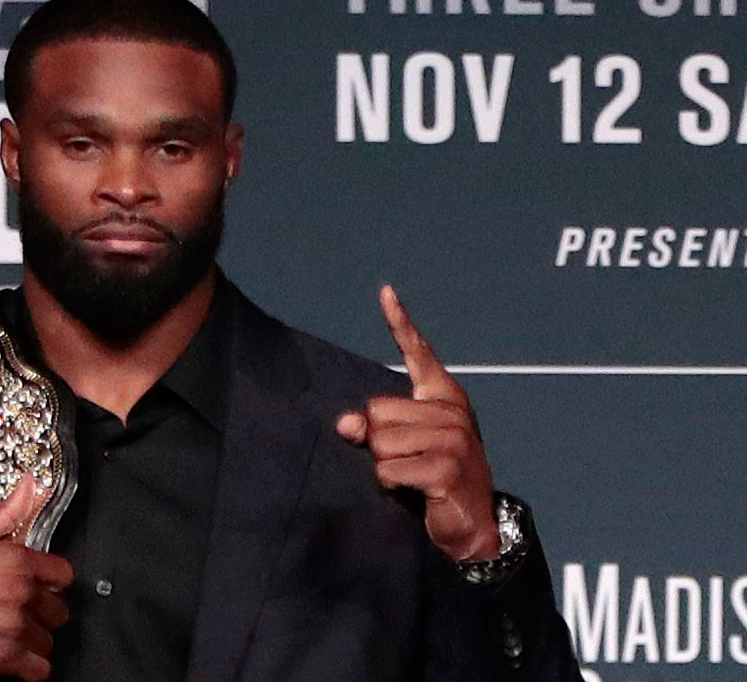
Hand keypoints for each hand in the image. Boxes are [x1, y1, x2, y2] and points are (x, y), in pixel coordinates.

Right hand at [0, 477, 73, 680]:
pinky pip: (37, 668)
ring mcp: (12, 627)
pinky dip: (32, 665)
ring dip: (36, 637)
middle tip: (25, 606)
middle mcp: (19, 594)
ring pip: (47, 639)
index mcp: (16, 561)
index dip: (52, 577)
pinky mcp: (1, 657)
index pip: (63, 574)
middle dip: (44, 609)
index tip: (45, 581)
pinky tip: (20, 655)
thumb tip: (28, 488)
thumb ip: (7, 510)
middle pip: (58, 608)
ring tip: (17, 630)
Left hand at [335, 286, 499, 561]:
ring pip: (380, 443)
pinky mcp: (447, 468)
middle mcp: (451, 412)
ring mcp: (453, 438)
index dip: (400, 323)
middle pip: (376, 412)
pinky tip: (416, 491)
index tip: (385, 292)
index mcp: (444, 397)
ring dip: (385, 468)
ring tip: (412, 478)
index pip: (418, 354)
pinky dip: (390, 485)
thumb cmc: (435, 480)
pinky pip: (388, 470)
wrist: (472, 527)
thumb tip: (346, 424)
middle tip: (405, 463)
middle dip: (378, 443)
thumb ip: (375, 428)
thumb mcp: (403, 448)